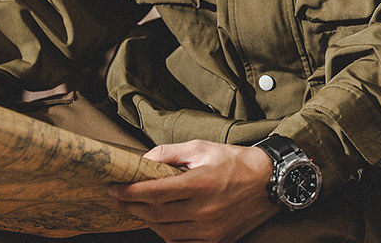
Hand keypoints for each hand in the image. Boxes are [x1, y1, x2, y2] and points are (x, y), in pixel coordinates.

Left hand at [108, 139, 279, 242]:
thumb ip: (169, 153)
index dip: (129, 191)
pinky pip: (180, 242)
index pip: (154, 192)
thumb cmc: (233, 161)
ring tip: (137, 205)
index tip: (114, 186)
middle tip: (118, 195)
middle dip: (131, 204)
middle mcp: (204, 210)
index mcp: (200, 183)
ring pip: (165, 231)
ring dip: (146, 219)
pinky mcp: (215, 242)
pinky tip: (160, 219)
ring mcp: (209, 230)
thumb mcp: (201, 147)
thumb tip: (143, 161)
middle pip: (155, 213)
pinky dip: (165, 231)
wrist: (267, 182)